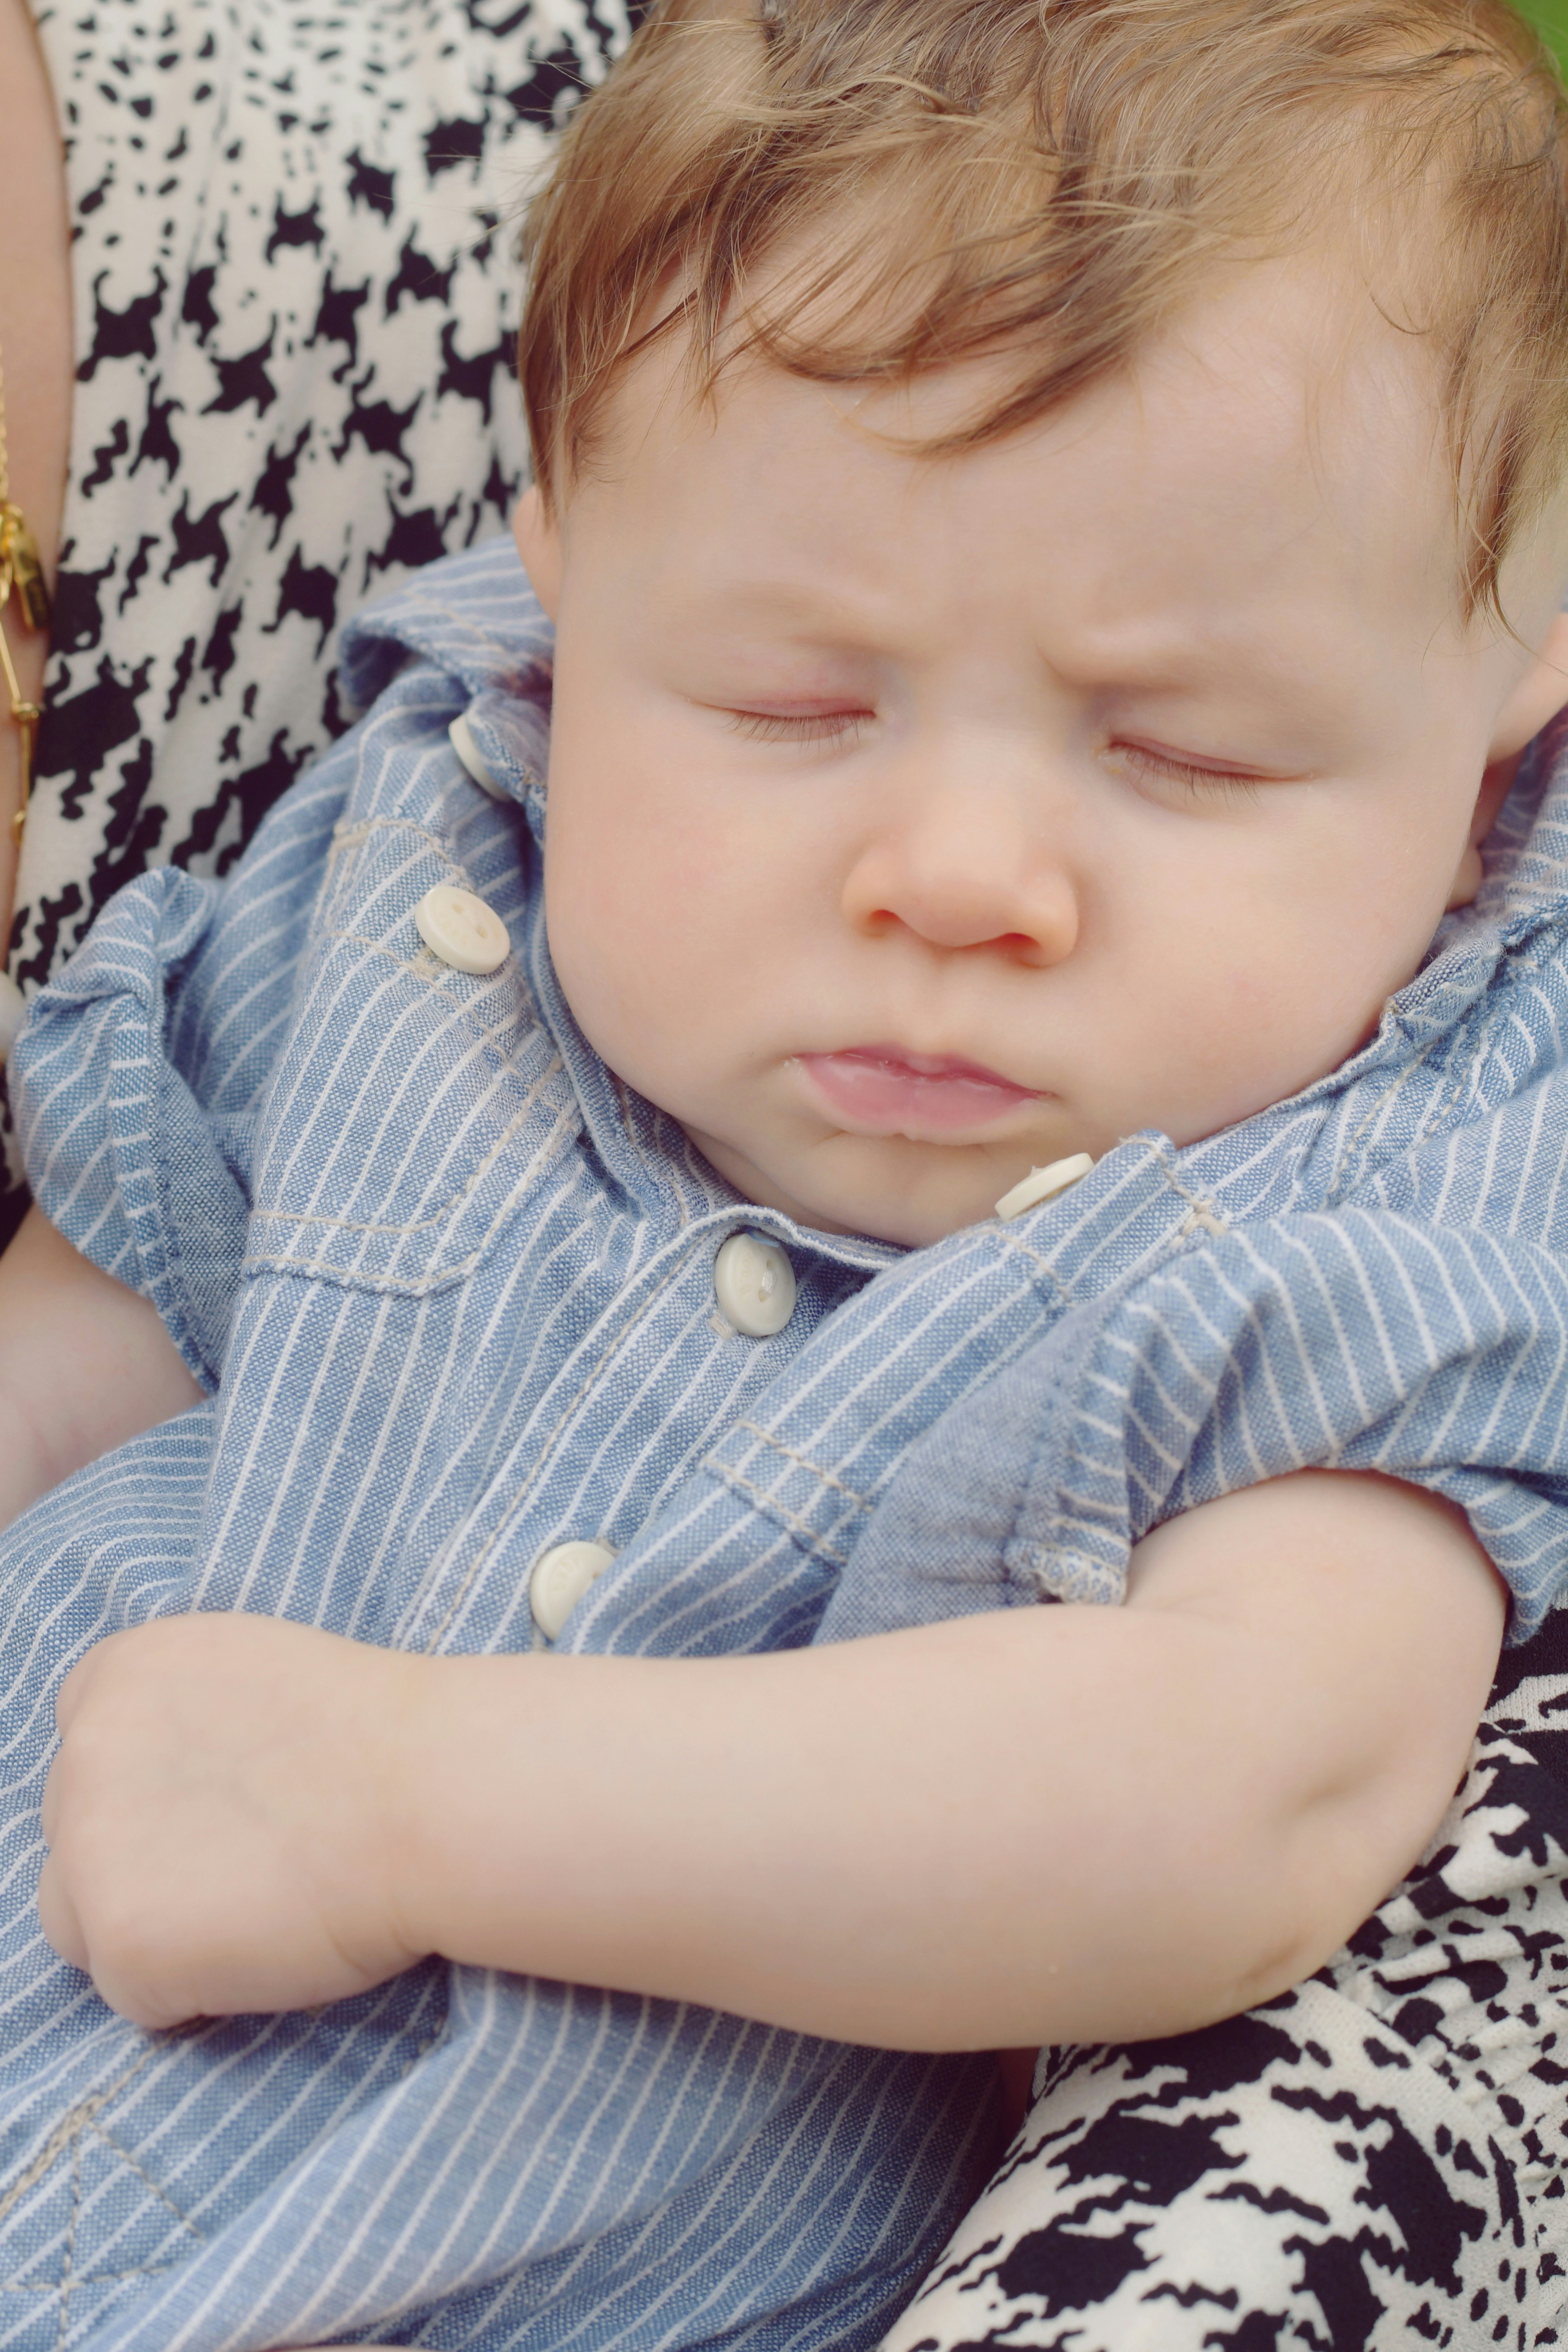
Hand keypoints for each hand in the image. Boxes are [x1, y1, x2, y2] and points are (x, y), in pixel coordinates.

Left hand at [38, 1615, 428, 2026]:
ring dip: (152, 1927)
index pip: (88, 1750)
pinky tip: (268, 1948)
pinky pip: (133, 1992)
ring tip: (255, 1911)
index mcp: (120, 1673)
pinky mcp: (121, 1940)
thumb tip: (169, 1790)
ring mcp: (91, 1849)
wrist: (434, 1796)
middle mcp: (84, 1750)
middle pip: (78, 1836)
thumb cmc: (381, 1738)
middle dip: (145, 1860)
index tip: (218, 1809)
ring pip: (79, 1919)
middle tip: (251, 1864)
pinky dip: (194, 1989)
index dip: (150, 1792)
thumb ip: (184, 1722)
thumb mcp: (254, 1678)